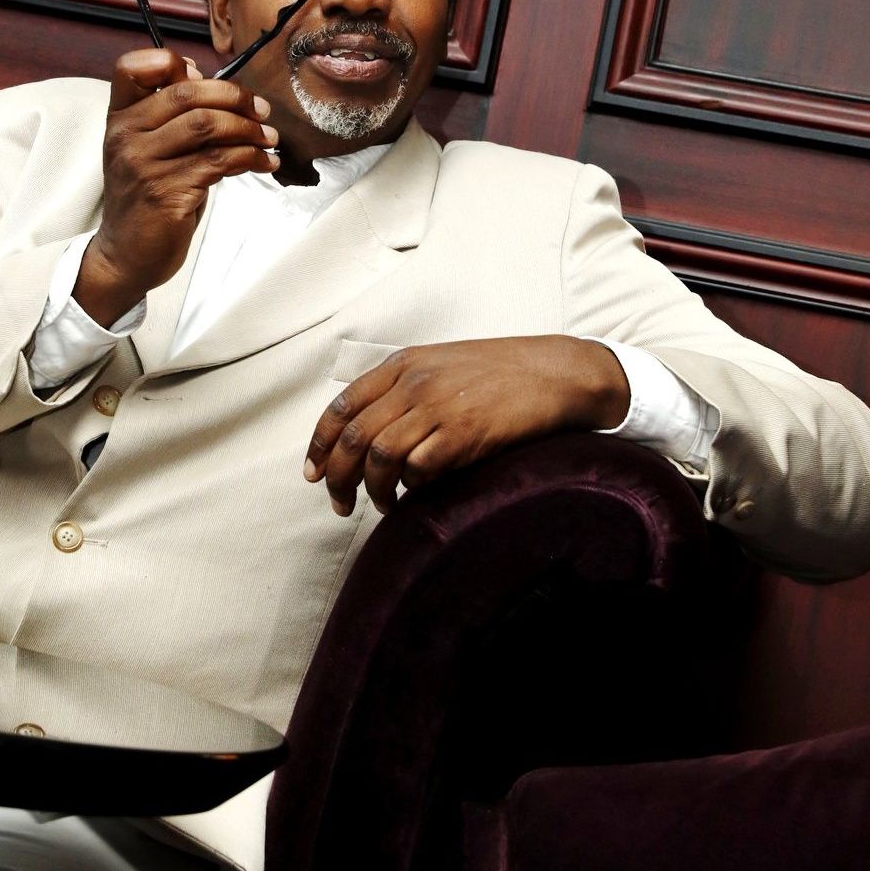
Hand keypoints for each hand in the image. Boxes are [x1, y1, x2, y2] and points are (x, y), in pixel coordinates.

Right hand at [73, 49, 278, 325]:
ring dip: (248, 129)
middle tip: (261, 111)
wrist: (126, 255)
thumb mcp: (147, 148)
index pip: (133, 67)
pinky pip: (219, 161)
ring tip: (268, 139)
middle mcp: (126, 136)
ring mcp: (144, 164)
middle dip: (234, 97)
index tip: (208, 80)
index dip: (172, 63)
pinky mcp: (167, 192)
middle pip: (187, 93)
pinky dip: (250, 157)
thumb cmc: (145, 200)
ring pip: (207, 125)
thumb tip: (197, 73)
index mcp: (119, 118)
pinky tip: (263, 161)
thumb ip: (168, 114)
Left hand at [304, 336, 630, 515]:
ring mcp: (438, 407)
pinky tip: (416, 496)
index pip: (341, 407)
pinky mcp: (464, 433)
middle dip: (337, 478)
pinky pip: (419, 470)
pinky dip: (411, 488)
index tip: (312, 473)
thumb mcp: (441, 365)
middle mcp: (413, 383)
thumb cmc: (500, 373)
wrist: (556, 373)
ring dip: (374, 490)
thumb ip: (402, 389)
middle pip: (353, 438)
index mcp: (402, 365)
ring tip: (382, 505)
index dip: (319, 445)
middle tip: (340, 504)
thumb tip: (367, 435)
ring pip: (380, 457)